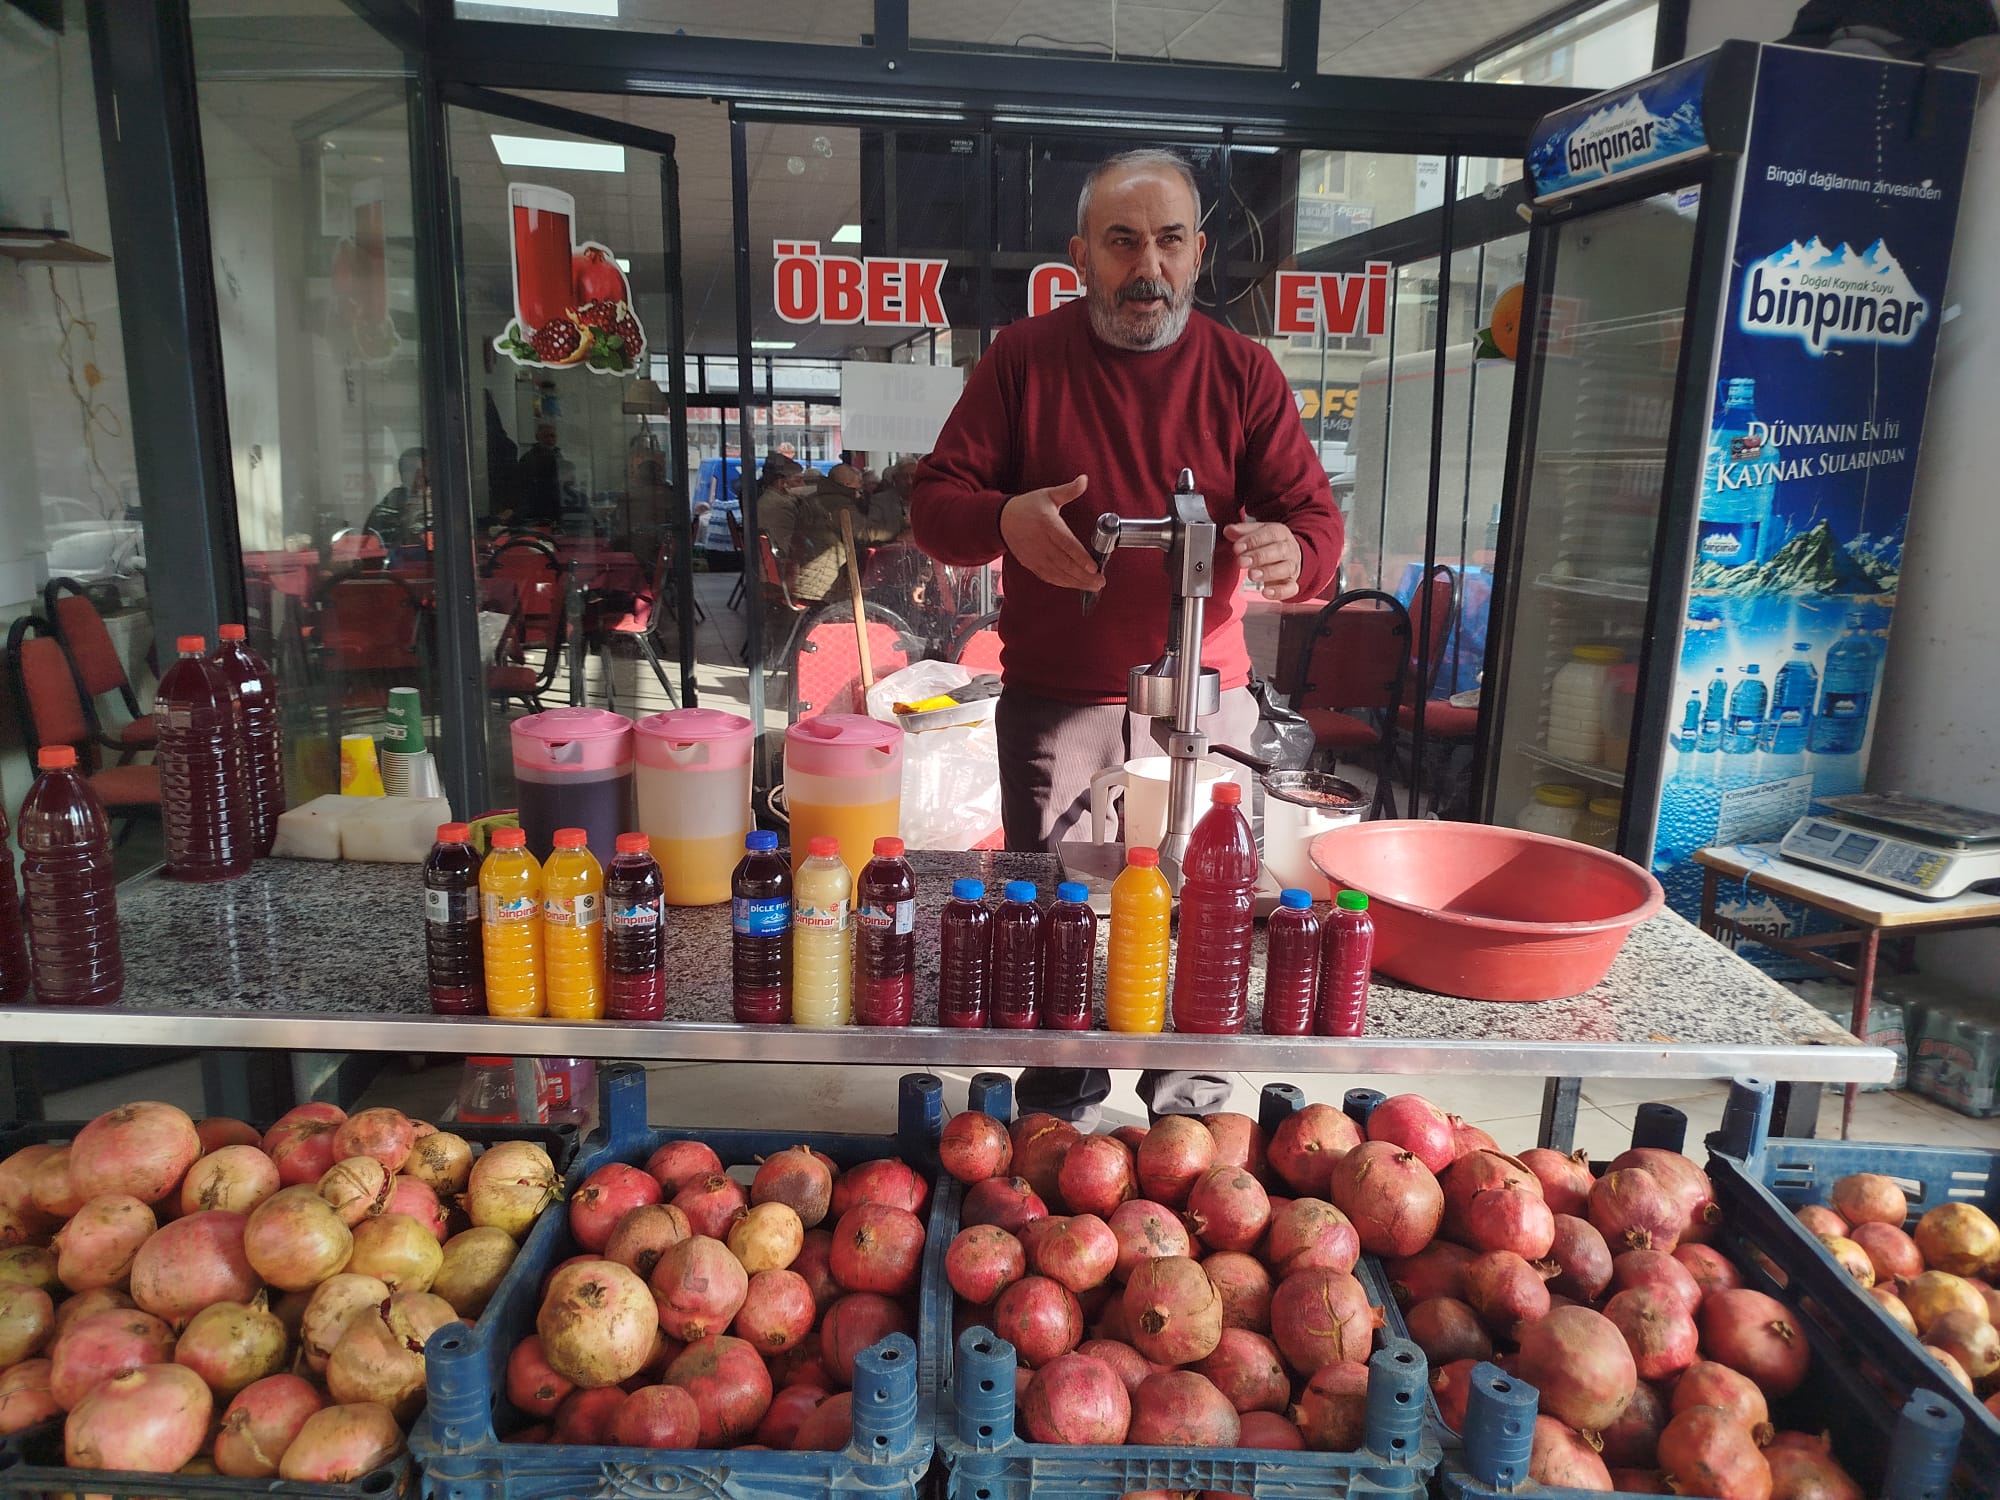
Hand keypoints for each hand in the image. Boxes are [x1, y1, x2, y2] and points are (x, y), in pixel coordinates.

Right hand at [1001, 474, 1101, 591]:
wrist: (1002, 520)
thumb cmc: (1028, 507)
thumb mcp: (1048, 495)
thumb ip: (1068, 490)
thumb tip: (1084, 479)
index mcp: (1047, 524)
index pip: (1065, 543)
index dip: (1080, 556)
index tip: (1093, 565)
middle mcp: (1040, 543)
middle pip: (1064, 563)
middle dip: (1083, 575)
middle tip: (1100, 580)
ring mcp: (1035, 556)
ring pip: (1057, 573)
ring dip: (1076, 582)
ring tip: (1094, 586)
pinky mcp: (1031, 564)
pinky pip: (1049, 577)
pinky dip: (1063, 583)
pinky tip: (1077, 585)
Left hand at [1226, 519, 1301, 600]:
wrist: (1290, 555)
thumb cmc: (1271, 544)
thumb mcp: (1258, 532)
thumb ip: (1243, 532)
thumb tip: (1229, 530)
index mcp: (1280, 533)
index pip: (1269, 534)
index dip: (1253, 541)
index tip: (1237, 547)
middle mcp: (1288, 549)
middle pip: (1279, 551)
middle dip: (1259, 556)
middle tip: (1242, 561)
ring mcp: (1291, 566)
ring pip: (1285, 569)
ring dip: (1268, 573)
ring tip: (1252, 575)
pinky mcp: (1292, 583)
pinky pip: (1290, 588)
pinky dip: (1279, 592)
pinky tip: (1266, 592)